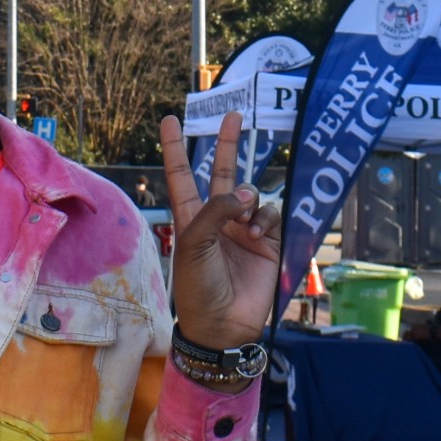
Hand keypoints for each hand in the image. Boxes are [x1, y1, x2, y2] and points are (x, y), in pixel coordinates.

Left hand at [158, 112, 284, 351]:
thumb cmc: (197, 286)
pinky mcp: (268, 242)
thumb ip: (216, 210)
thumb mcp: (194, 243)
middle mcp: (217, 220)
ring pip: (252, 196)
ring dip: (249, 200)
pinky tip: (256, 234)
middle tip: (232, 115)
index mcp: (190, 218)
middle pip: (222, 173)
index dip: (175, 149)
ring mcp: (243, 230)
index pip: (181, 175)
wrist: (223, 324)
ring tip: (244, 222)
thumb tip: (246, 194)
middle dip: (226, 145)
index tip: (170, 121)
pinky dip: (264, 218)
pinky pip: (270, 215)